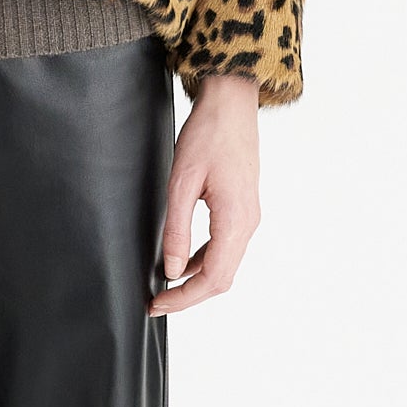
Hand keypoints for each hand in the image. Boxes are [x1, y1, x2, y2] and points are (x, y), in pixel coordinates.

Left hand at [148, 75, 259, 315]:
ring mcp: (249, 216)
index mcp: (235, 220)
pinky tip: (184, 259)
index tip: (158, 305)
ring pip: (226, 264)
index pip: (213, 279)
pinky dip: (205, 260)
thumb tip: (171, 270)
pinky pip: (226, 246)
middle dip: (190, 296)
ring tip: (167, 286)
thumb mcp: (182, 180)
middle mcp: (248, 224)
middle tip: (158, 302)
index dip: (184, 298)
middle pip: (222, 278)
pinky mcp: (244, 207)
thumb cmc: (208, 133)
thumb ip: (176, 228)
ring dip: (197, 280)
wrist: (232, 101)